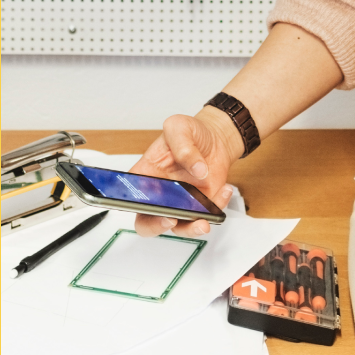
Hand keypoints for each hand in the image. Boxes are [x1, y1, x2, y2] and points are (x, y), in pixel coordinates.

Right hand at [126, 110, 237, 237]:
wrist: (216, 139)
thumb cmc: (191, 133)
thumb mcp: (180, 127)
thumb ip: (183, 144)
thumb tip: (196, 168)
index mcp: (146, 173)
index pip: (129, 194)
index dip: (131, 204)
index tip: (147, 205)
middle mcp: (160, 192)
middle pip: (147, 220)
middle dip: (157, 226)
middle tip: (171, 219)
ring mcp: (181, 202)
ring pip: (179, 227)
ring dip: (192, 228)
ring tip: (204, 220)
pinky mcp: (201, 206)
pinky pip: (207, 217)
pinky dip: (218, 207)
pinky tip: (224, 188)